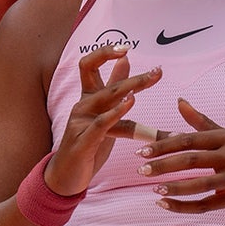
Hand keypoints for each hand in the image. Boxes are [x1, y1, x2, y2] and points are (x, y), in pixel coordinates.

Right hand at [45, 45, 161, 195]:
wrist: (66, 178)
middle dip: (135, 78)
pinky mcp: (82, 141)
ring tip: (150, 82)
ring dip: (131, 89)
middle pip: (106, 82)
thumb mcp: (103, 113)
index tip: (127, 47)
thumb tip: (125, 59)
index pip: (89, 64)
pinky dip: (116, 112)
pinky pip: (101, 123)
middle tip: (158, 73)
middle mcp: (82, 105)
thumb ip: (113, 86)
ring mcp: (80, 122)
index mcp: (87, 97)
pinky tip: (130, 104)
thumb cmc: (87, 144)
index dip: (105, 52)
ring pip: (107, 99)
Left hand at [136, 98, 224, 212]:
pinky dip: (183, 206)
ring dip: (174, 187)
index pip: (190, 140)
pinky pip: (205, 205)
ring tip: (153, 188)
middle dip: (164, 164)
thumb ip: (200, 121)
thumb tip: (179, 100)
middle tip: (141, 169)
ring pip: (198, 185)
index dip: (164, 144)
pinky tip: (164, 204)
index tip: (143, 150)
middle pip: (192, 160)